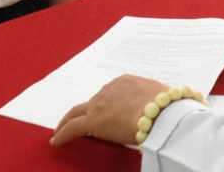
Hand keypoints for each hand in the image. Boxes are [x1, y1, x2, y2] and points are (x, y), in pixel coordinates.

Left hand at [50, 75, 168, 146]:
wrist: (161, 111)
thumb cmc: (168, 105)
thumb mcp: (163, 98)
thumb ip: (156, 102)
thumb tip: (164, 108)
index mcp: (126, 82)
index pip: (112, 94)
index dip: (106, 103)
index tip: (106, 111)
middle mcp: (110, 89)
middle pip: (92, 101)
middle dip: (84, 110)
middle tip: (76, 118)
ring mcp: (100, 104)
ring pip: (78, 113)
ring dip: (69, 121)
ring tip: (62, 130)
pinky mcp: (92, 121)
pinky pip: (72, 128)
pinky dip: (62, 134)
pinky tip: (55, 141)